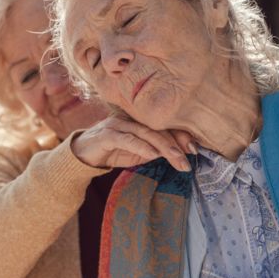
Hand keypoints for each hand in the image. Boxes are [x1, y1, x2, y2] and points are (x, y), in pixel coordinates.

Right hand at [70, 115, 195, 170]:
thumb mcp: (138, 153)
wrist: (82, 155)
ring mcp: (118, 124)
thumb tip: (180, 153)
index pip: (164, 126)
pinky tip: (152, 154)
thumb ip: (155, 150)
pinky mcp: (106, 135)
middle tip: (189, 159)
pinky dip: (141, 146)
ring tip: (177, 158)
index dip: (181, 136)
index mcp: (140, 121)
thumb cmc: (112, 151)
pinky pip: (126, 139)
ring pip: (145, 133)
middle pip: (158, 129)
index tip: (195, 150)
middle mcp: (130, 118)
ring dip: (163, 146)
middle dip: (176, 144)